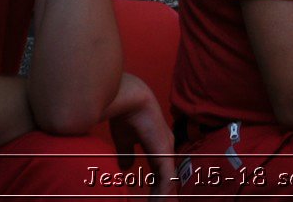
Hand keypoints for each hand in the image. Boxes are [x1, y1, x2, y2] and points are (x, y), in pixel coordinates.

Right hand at [105, 73, 178, 195]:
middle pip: (166, 177)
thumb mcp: (125, 140)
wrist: (130, 100)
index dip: (155, 184)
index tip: (149, 198)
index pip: (159, 170)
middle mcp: (166, 148)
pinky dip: (162, 192)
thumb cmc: (127, 115)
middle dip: (159, 193)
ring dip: (161, 195)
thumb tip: (125, 167)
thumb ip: (126, 154)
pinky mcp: (165, 152)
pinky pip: (167, 178)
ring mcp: (167, 150)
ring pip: (168, 180)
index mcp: (158, 145)